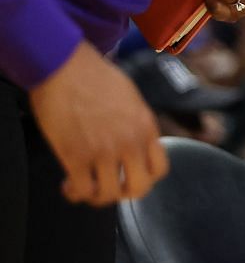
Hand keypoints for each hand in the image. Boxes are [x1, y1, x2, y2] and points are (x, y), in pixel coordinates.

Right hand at [28, 44, 167, 204]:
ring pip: (109, 194)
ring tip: (86, 185)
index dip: (145, 177)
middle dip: (124, 193)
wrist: (66, 66)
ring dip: (97, 196)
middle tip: (109, 186)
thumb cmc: (95, 76)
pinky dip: (75, 193)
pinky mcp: (75, 155)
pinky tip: (69, 184)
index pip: (160, 169)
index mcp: (146, 127)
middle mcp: (129, 142)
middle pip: (139, 188)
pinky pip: (82, 190)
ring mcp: (103, 151)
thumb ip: (136, 123)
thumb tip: (134, 141)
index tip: (131, 173)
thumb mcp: (131, 98)